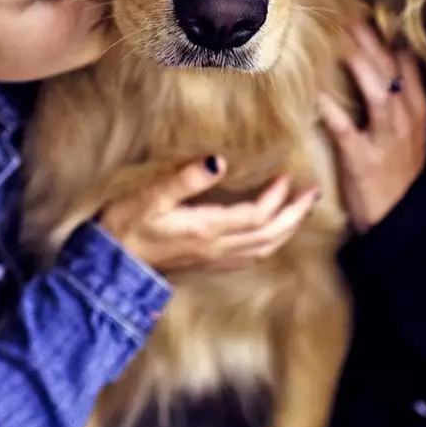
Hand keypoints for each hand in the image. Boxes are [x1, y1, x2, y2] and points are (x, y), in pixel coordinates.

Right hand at [98, 157, 319, 273]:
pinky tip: (271, 235)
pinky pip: (250, 257)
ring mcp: (213, 259)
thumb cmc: (125, 226)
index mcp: (206, 230)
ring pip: (264, 249)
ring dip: (287, 230)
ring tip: (301, 211)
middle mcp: (216, 248)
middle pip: (270, 236)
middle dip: (295, 215)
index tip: (286, 175)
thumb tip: (217, 161)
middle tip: (314, 195)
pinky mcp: (207, 263)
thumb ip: (184, 181)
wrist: (111, 265)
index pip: (256, 215)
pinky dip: (269, 244)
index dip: (276, 196)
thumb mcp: (149, 198)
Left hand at [318, 21, 425, 230]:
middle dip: (370, 40)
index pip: (407, 64)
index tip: (365, 12)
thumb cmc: (398, 172)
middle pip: (390, 70)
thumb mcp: (410, 132)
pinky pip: (346, 129)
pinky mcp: (363, 159)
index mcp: (416, 109)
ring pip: (377, 92)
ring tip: (339, 40)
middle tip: (347, 14)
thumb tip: (386, 58)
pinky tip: (315, 92)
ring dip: (358, 64)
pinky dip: (331, 109)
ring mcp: (386, 139)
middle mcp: (404, 119)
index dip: (386, 37)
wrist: (400, 219)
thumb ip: (399, 97)